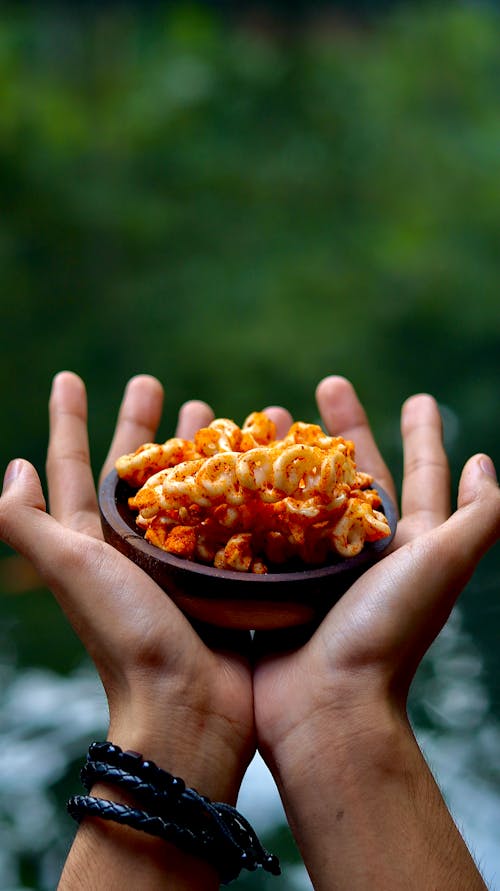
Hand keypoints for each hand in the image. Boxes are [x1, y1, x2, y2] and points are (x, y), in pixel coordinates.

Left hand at [0, 372, 254, 804]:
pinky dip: (238, 488)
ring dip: (194, 449)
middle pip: (134, 471)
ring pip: (185, 489)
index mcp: (92, 542)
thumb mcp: (71, 571)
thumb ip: (29, 524)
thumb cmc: (126, 634)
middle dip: (141, 425)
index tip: (69, 377)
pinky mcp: (219, 577)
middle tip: (154, 383)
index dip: (66, 422)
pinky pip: (228, 518)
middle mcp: (132, 548)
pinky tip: (258, 467)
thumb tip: (12, 470)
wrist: (188, 707)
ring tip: (217, 415)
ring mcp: (178, 562)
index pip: (74, 469)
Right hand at [253, 376, 497, 890]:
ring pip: (303, 494)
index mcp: (405, 546)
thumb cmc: (385, 634)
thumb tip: (485, 466)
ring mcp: (315, 568)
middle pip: (354, 476)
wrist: (325, 708)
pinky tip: (232, 473)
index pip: (420, 476)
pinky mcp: (275, 584)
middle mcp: (362, 553)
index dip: (423, 435)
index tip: (417, 398)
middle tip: (321, 389)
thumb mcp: (440, 568)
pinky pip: (262, 529)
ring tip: (268, 421)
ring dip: (290, 456)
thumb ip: (474, 520)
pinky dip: (251, 499)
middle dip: (343, 430)